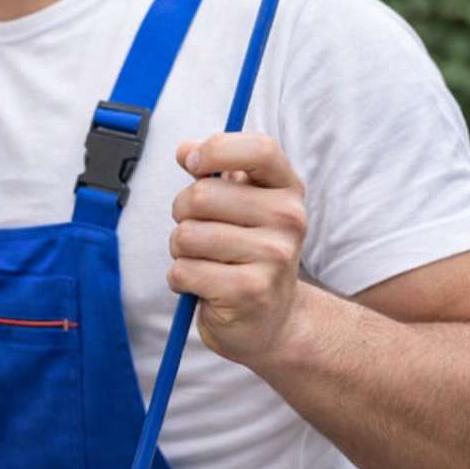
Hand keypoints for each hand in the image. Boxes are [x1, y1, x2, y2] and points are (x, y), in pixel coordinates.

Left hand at [167, 132, 308, 365]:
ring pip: (186, 235)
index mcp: (286, 189)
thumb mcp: (237, 204)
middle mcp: (289, 219)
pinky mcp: (250, 291)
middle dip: (182, 215)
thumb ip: (211, 170)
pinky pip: (183, 271)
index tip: (193, 164)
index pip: (259, 148)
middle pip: (201, 195)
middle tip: (202, 234)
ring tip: (206, 262)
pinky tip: (204, 287)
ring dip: (180, 251)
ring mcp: (274, 256)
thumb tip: (185, 149)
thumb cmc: (245, 252)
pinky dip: (180, 280)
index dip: (216, 150)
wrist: (270, 319)